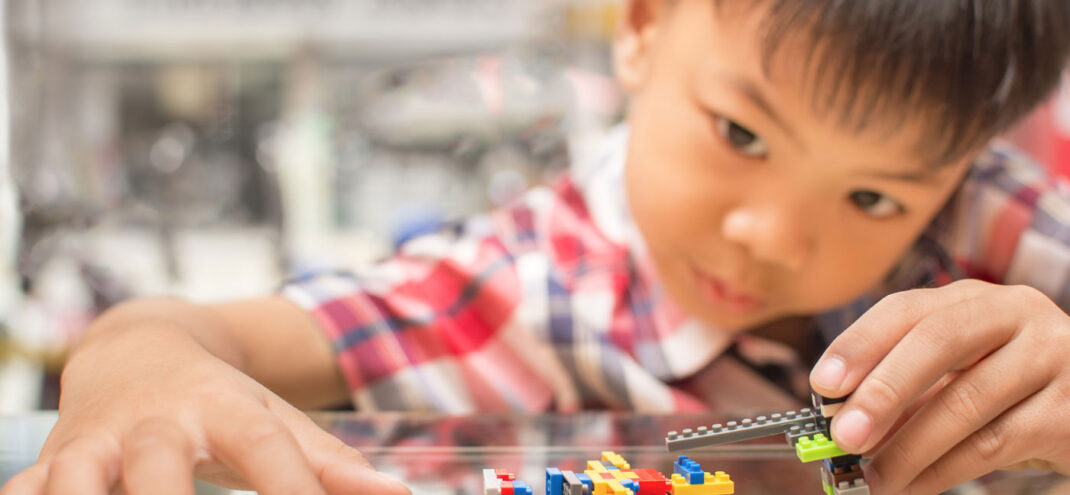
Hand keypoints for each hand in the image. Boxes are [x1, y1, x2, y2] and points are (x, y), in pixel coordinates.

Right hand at [0, 327, 409, 494]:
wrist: (140, 348)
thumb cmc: (221, 400)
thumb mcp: (276, 420)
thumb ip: (331, 465)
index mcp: (224, 409)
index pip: (263, 451)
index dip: (291, 490)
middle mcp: (157, 423)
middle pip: (159, 466)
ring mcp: (97, 441)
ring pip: (76, 481)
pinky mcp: (54, 457)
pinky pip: (27, 490)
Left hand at [810, 279, 1069, 493]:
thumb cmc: (1010, 392)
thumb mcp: (958, 374)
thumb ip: (906, 387)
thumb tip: (840, 418)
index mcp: (974, 299)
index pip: (906, 309)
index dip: (859, 344)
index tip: (822, 384)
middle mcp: (1016, 314)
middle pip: (937, 342)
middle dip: (882, 392)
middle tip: (844, 436)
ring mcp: (1051, 357)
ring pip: (965, 402)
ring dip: (908, 448)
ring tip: (872, 478)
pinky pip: (994, 443)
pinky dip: (944, 470)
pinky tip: (913, 486)